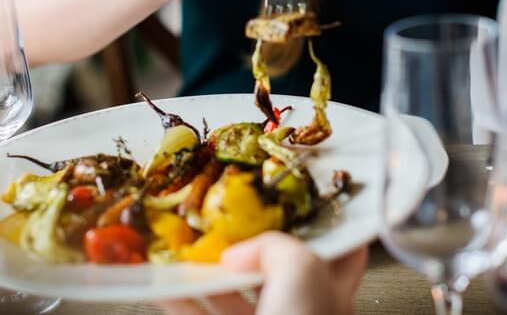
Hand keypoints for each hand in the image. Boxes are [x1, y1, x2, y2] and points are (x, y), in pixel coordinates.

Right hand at [159, 232, 367, 314]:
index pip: (341, 250)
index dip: (325, 225)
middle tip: (228, 222)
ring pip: (236, 295)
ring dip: (209, 273)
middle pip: (277, 268)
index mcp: (334, 289)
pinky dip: (182, 301)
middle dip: (251, 246)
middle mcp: (304, 310)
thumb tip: (241, 251)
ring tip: (187, 250)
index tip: (301, 202)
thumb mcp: (301, 269)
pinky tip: (165, 286)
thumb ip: (275, 246)